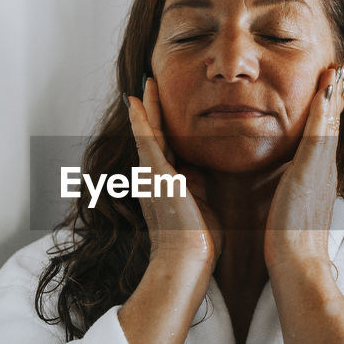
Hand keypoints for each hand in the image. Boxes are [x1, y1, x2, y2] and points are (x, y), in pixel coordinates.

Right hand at [127, 77, 221, 269]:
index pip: (165, 146)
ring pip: (149, 132)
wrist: (187, 259)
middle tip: (149, 84)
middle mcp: (153, 177)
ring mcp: (151, 175)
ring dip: (147, 107)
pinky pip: (146, 141)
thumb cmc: (198, 241)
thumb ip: (200, 186)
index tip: (162, 107)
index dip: (164, 125)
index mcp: (166, 184)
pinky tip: (136, 102)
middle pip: (154, 134)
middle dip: (152, 109)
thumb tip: (207, 173)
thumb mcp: (202, 205)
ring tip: (146, 84)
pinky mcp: (155, 175)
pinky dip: (141, 120)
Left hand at [264, 63, 343, 270]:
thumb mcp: (290, 203)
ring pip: (332, 118)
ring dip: (339, 87)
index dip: (333, 100)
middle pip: (337, 115)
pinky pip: (320, 132)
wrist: (298, 264)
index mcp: (319, 170)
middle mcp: (326, 164)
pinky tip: (326, 84)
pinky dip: (325, 107)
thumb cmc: (289, 240)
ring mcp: (322, 166)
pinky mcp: (313, 170)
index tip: (338, 73)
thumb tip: (286, 177)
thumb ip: (291, 184)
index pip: (326, 126)